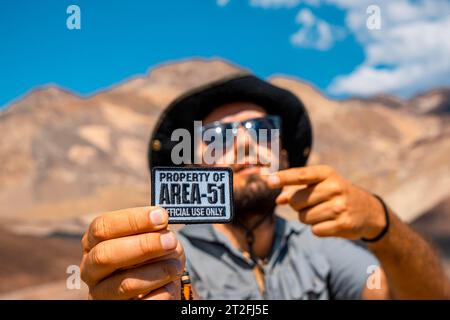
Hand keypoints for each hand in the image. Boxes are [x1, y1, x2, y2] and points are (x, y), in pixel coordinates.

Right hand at [80, 206, 184, 299]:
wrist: (157, 289)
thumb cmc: (152, 257)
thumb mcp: (152, 238)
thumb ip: (153, 230)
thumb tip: (160, 222)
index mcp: (94, 243)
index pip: (102, 227)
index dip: (132, 220)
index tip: (160, 216)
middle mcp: (91, 269)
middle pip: (105, 254)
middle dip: (143, 245)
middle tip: (170, 240)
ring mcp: (101, 294)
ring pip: (125, 284)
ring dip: (158, 271)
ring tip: (175, 265)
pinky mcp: (119, 310)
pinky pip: (143, 303)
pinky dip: (162, 291)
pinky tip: (170, 284)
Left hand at [267, 165, 385, 239]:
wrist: (369, 211)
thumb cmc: (335, 194)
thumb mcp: (320, 185)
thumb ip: (296, 189)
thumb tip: (279, 199)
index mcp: (327, 173)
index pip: (300, 175)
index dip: (283, 178)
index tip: (269, 180)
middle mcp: (334, 187)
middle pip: (296, 201)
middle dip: (298, 206)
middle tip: (313, 204)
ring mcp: (340, 206)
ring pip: (304, 218)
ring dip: (309, 218)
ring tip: (325, 213)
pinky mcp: (343, 224)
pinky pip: (315, 230)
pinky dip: (318, 229)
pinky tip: (331, 222)